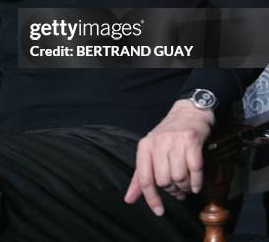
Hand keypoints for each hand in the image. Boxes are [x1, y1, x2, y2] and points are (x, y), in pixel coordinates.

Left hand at [124, 100, 213, 215]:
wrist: (188, 112)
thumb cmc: (168, 136)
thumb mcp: (150, 152)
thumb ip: (139, 176)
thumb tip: (128, 199)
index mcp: (145, 147)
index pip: (144, 179)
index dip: (151, 198)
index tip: (159, 211)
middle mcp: (158, 143)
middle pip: (163, 181)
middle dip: (172, 190)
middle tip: (178, 189)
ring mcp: (175, 141)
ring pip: (179, 177)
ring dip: (185, 187)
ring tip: (187, 184)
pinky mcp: (192, 141)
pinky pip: (194, 170)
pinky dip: (196, 182)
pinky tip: (196, 183)